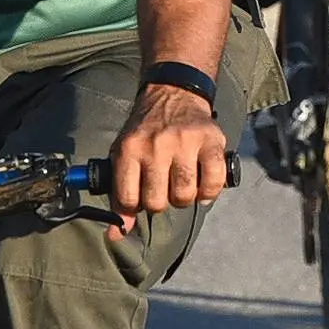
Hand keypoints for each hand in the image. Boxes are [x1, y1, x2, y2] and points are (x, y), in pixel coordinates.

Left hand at [106, 83, 228, 236]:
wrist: (173, 93)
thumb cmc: (146, 130)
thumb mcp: (124, 155)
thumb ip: (120, 194)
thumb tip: (115, 235)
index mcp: (129, 148)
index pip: (128, 199)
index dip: (135, 206)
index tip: (141, 197)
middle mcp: (156, 144)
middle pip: (158, 202)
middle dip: (160, 203)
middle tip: (163, 189)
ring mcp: (185, 141)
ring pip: (185, 195)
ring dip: (184, 198)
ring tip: (181, 184)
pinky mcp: (211, 140)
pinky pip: (213, 181)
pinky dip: (209, 191)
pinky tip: (203, 185)